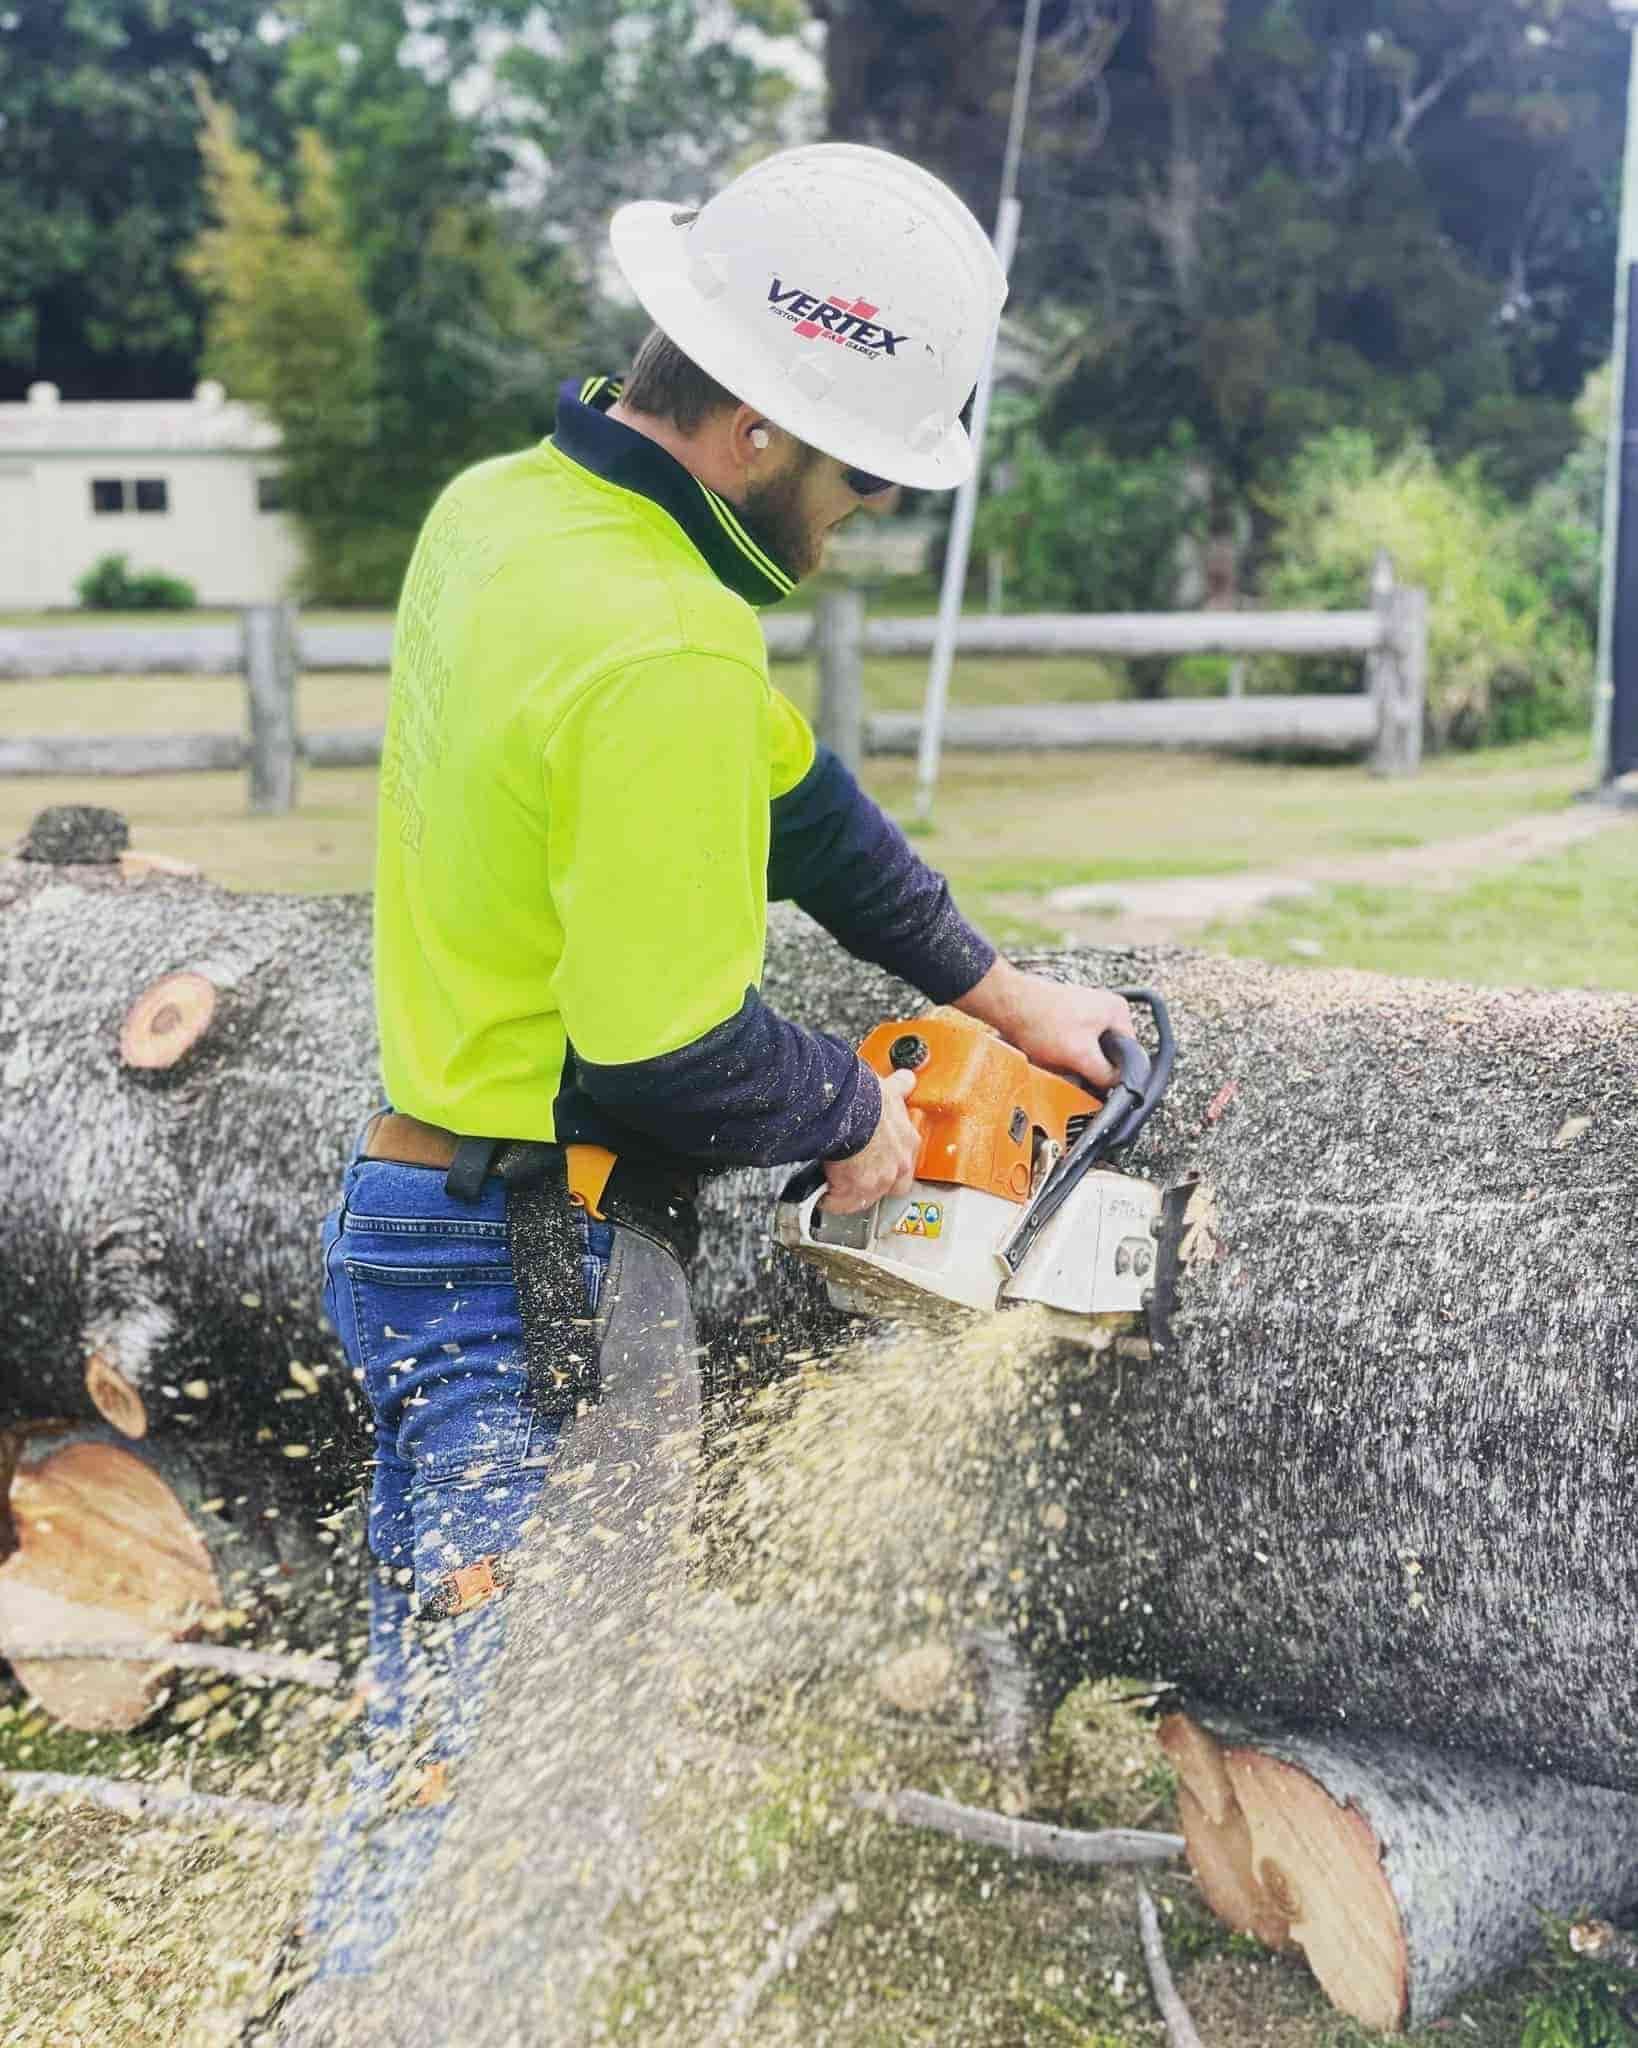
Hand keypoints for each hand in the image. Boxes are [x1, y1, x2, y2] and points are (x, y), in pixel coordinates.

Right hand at [821, 1068, 920, 1214]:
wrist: (846, 1106)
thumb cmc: (865, 1096)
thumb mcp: (889, 1089)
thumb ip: (899, 1088)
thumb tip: (906, 1078)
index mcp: (908, 1139)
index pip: (906, 1159)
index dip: (891, 1160)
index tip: (880, 1157)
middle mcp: (899, 1163)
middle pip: (894, 1185)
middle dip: (879, 1183)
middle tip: (860, 1175)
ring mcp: (880, 1180)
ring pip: (868, 1196)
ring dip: (852, 1191)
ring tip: (835, 1183)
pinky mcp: (856, 1190)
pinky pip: (841, 1203)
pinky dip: (830, 1199)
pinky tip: (821, 1192)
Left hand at [956, 963, 1134, 1091]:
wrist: (1006, 1004)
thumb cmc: (1040, 1018)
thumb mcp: (1081, 1055)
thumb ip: (1104, 1075)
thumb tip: (1115, 1088)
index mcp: (1117, 1012)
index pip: (1128, 1055)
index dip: (1112, 1074)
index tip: (1094, 1081)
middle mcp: (1104, 1010)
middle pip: (1104, 1056)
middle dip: (1087, 1068)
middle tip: (1068, 1069)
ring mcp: (1083, 1014)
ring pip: (1084, 1054)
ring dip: (1070, 1063)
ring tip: (1052, 1058)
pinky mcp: (1064, 1021)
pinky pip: (1068, 1048)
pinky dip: (1058, 1056)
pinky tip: (1045, 1053)